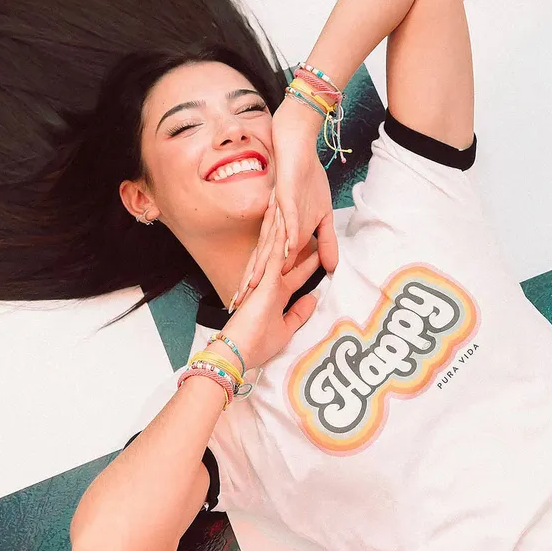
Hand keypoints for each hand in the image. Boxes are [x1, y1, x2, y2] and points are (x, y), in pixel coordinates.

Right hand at [223, 206, 321, 371]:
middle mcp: (270, 280)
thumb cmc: (256, 345)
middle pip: (282, 248)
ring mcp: (266, 277)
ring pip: (274, 242)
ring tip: (280, 196)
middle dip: (287, 228)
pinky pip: (274, 251)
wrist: (234, 354)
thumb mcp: (286, 328)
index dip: (308, 257)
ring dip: (278, 220)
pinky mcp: (264, 278)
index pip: (297, 270)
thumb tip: (313, 298)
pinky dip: (279, 233)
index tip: (317, 244)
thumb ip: (299, 312)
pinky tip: (280, 215)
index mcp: (276, 292)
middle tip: (292, 206)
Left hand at [232, 96, 337, 308]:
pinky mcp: (287, 197)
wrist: (296, 147)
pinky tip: (286, 250)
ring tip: (255, 286)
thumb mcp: (321, 218)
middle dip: (251, 282)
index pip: (268, 264)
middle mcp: (274, 225)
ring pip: (269, 242)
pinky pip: (288, 218)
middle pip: (260, 258)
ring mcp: (279, 212)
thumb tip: (332, 268)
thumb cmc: (306, 180)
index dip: (260, 285)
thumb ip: (324, 243)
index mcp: (280, 231)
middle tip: (238, 305)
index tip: (249, 307)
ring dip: (263, 264)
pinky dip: (288, 233)